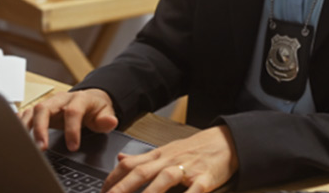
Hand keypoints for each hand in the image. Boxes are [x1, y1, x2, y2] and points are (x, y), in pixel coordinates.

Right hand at [16, 89, 118, 151]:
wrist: (89, 99)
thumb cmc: (96, 108)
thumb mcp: (106, 113)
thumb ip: (107, 119)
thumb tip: (110, 122)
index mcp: (79, 99)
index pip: (72, 111)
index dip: (72, 129)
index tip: (73, 147)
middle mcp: (60, 99)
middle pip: (44, 108)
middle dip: (41, 128)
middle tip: (42, 147)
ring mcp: (49, 104)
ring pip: (33, 110)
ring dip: (27, 128)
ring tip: (26, 145)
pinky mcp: (41, 110)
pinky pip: (27, 114)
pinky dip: (20, 124)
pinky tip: (17, 135)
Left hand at [103, 125, 238, 192]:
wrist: (225, 141)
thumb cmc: (194, 149)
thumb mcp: (165, 150)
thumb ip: (142, 157)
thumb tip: (120, 159)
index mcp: (157, 155)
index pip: (129, 165)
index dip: (113, 178)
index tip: (103, 191)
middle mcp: (168, 160)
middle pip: (141, 172)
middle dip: (123, 188)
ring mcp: (187, 168)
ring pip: (165, 179)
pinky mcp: (206, 178)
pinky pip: (194, 190)